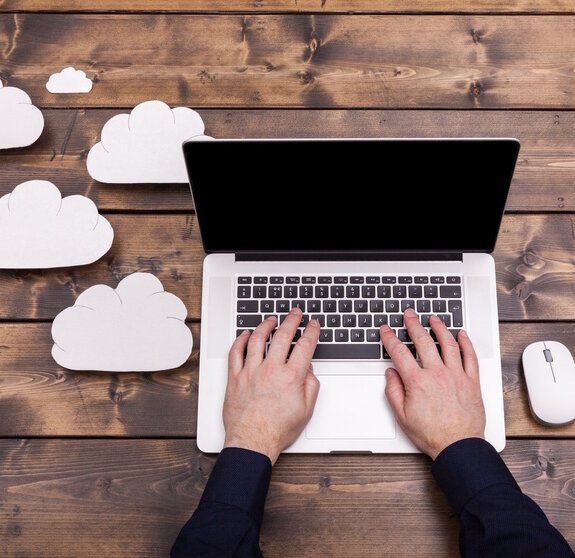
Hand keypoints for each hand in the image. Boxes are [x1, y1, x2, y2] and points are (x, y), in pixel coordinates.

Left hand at [223, 307, 320, 464]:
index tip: (313, 325)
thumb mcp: (306, 410)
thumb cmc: (277, 430)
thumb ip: (311, 385)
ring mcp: (251, 372)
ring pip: (258, 339)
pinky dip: (240, 340)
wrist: (252, 441)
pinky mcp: (235, 377)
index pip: (305, 346)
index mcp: (291, 377)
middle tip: (295, 313)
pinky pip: (236, 352)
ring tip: (271, 319)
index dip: (311, 332)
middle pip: (283, 336)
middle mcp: (271, 370)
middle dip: (291, 320)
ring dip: (266, 325)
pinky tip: (245, 334)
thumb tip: (308, 370)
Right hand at [380, 308, 485, 459]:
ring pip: (447, 344)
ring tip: (434, 319)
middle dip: (413, 324)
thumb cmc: (432, 434)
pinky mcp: (471, 381)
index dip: (390, 338)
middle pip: (423, 341)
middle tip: (409, 314)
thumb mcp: (402, 415)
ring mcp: (456, 375)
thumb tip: (391, 374)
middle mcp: (437, 374)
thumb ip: (393, 391)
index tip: (386, 330)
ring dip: (439, 328)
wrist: (458, 446)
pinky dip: (466, 343)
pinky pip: (470, 356)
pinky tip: (461, 334)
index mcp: (417, 382)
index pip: (399, 352)